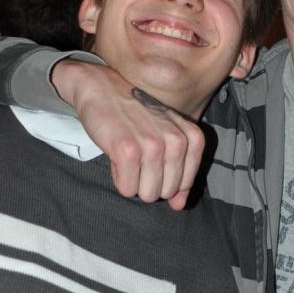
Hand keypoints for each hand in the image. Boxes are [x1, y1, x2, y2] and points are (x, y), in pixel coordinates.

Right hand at [51, 60, 204, 206]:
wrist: (102, 87)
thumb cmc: (135, 114)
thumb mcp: (165, 136)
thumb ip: (178, 171)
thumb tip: (179, 205)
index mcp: (191, 136)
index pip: (187, 181)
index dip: (167, 180)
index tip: (154, 163)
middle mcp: (176, 141)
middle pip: (167, 191)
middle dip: (150, 183)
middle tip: (138, 158)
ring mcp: (152, 145)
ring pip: (148, 194)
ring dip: (134, 182)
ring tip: (128, 158)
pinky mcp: (127, 150)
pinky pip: (127, 189)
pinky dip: (119, 180)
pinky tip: (117, 159)